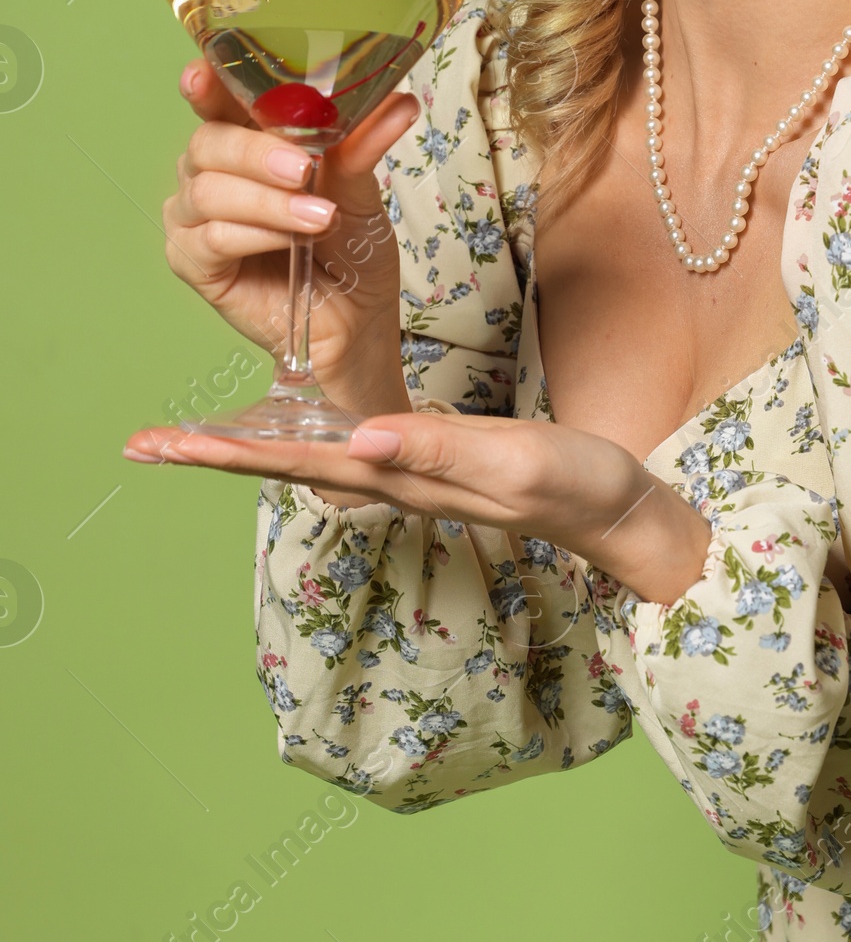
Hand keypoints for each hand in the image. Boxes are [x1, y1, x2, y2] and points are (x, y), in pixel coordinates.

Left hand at [121, 408, 711, 606]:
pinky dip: (297, 437)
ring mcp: (408, 475)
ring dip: (245, 448)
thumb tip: (360, 440)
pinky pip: (345, 449)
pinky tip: (281, 432)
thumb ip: (443, 449)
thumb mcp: (518, 458)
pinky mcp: (427, 462)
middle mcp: (393, 480)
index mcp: (404, 477)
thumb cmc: (578, 482)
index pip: (299, 460)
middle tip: (140, 444)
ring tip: (187, 438)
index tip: (165, 446)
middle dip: (213, 453)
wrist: (619, 510)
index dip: (230, 451)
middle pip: (286, 464)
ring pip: (308, 458)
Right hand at [160, 58, 418, 417]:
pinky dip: (256, 233)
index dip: (208, 83)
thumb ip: (361, 144)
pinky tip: (290, 240)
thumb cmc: (351, 250)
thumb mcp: (360, 189)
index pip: (217, 99)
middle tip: (303, 168)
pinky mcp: (193, 262)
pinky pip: (211, 237)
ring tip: (319, 217)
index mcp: (243, 140)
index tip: (204, 72)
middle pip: (208, 142)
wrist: (357, 320)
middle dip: (255, 151)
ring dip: (267, 201)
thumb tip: (397, 100)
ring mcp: (194, 217)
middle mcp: (209, 172)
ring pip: (207, 189)